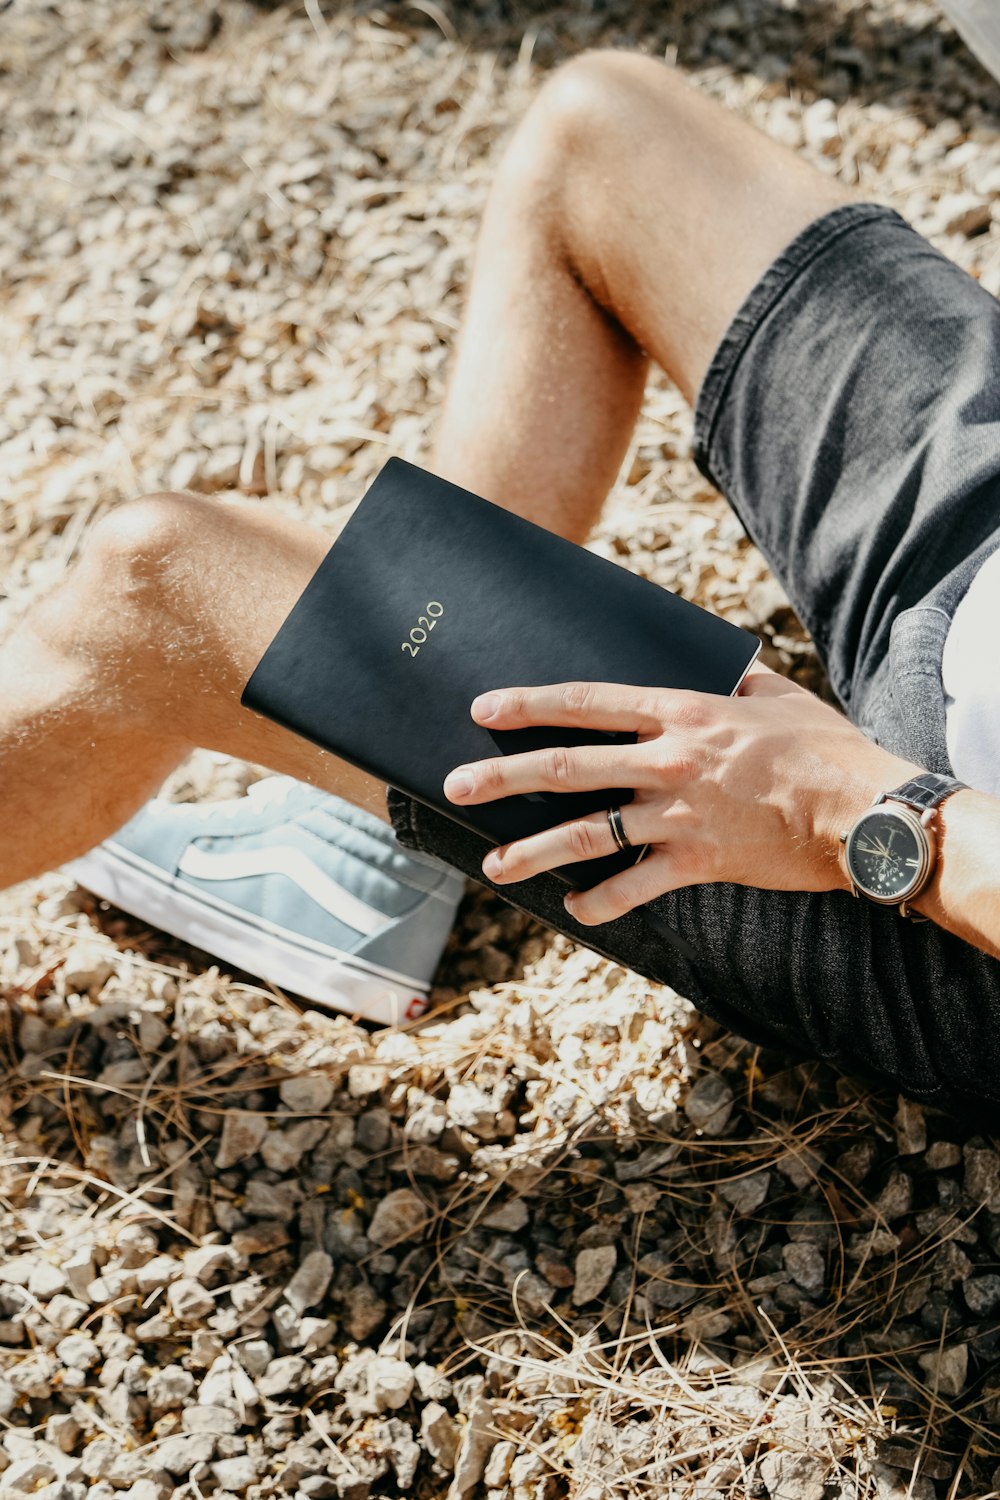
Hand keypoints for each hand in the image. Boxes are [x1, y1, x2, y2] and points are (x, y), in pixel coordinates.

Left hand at [442, 667, 922, 924]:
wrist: (863, 809)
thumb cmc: (823, 748)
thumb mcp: (776, 696)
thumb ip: (737, 682)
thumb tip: (725, 668)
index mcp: (680, 712)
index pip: (587, 703)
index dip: (530, 705)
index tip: (484, 708)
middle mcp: (668, 759)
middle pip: (567, 767)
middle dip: (504, 777)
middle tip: (456, 785)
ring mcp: (678, 812)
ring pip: (586, 832)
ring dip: (533, 851)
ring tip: (494, 865)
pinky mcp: (698, 859)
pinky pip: (635, 886)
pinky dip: (603, 901)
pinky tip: (576, 912)